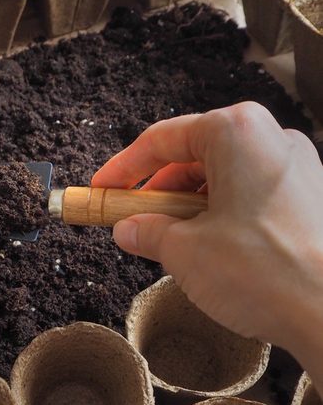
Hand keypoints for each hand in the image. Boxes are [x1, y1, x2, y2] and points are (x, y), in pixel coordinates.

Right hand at [92, 102, 322, 380]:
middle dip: (157, 189)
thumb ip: (147, 232)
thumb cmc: (266, 271)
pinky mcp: (309, 196)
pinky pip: (249, 193)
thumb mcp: (183, 251)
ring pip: (222, 176)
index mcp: (235, 133)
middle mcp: (270, 139)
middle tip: (132, 219)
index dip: (122, 169)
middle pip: (193, 155)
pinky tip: (209, 247)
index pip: (161, 140)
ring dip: (188, 205)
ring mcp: (295, 167)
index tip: (101, 189)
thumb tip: (129, 229)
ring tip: (170, 241)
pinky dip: (219, 213)